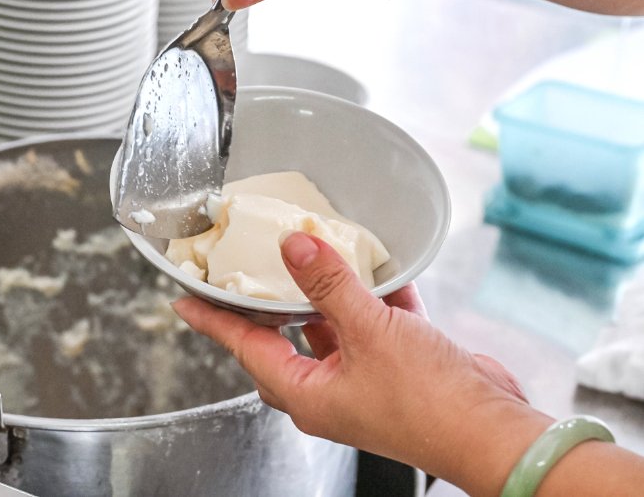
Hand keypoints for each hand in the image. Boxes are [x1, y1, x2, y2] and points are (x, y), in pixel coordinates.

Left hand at [172, 232, 551, 494]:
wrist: (495, 432)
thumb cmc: (430, 403)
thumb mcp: (368, 331)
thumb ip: (328, 284)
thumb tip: (293, 245)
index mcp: (308, 393)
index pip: (245, 347)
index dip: (213, 319)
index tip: (183, 300)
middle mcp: (330, 391)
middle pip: (283, 341)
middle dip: (266, 307)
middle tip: (248, 273)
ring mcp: (365, 382)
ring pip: (331, 330)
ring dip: (325, 296)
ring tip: (312, 256)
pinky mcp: (400, 370)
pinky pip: (376, 327)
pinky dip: (375, 300)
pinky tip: (382, 271)